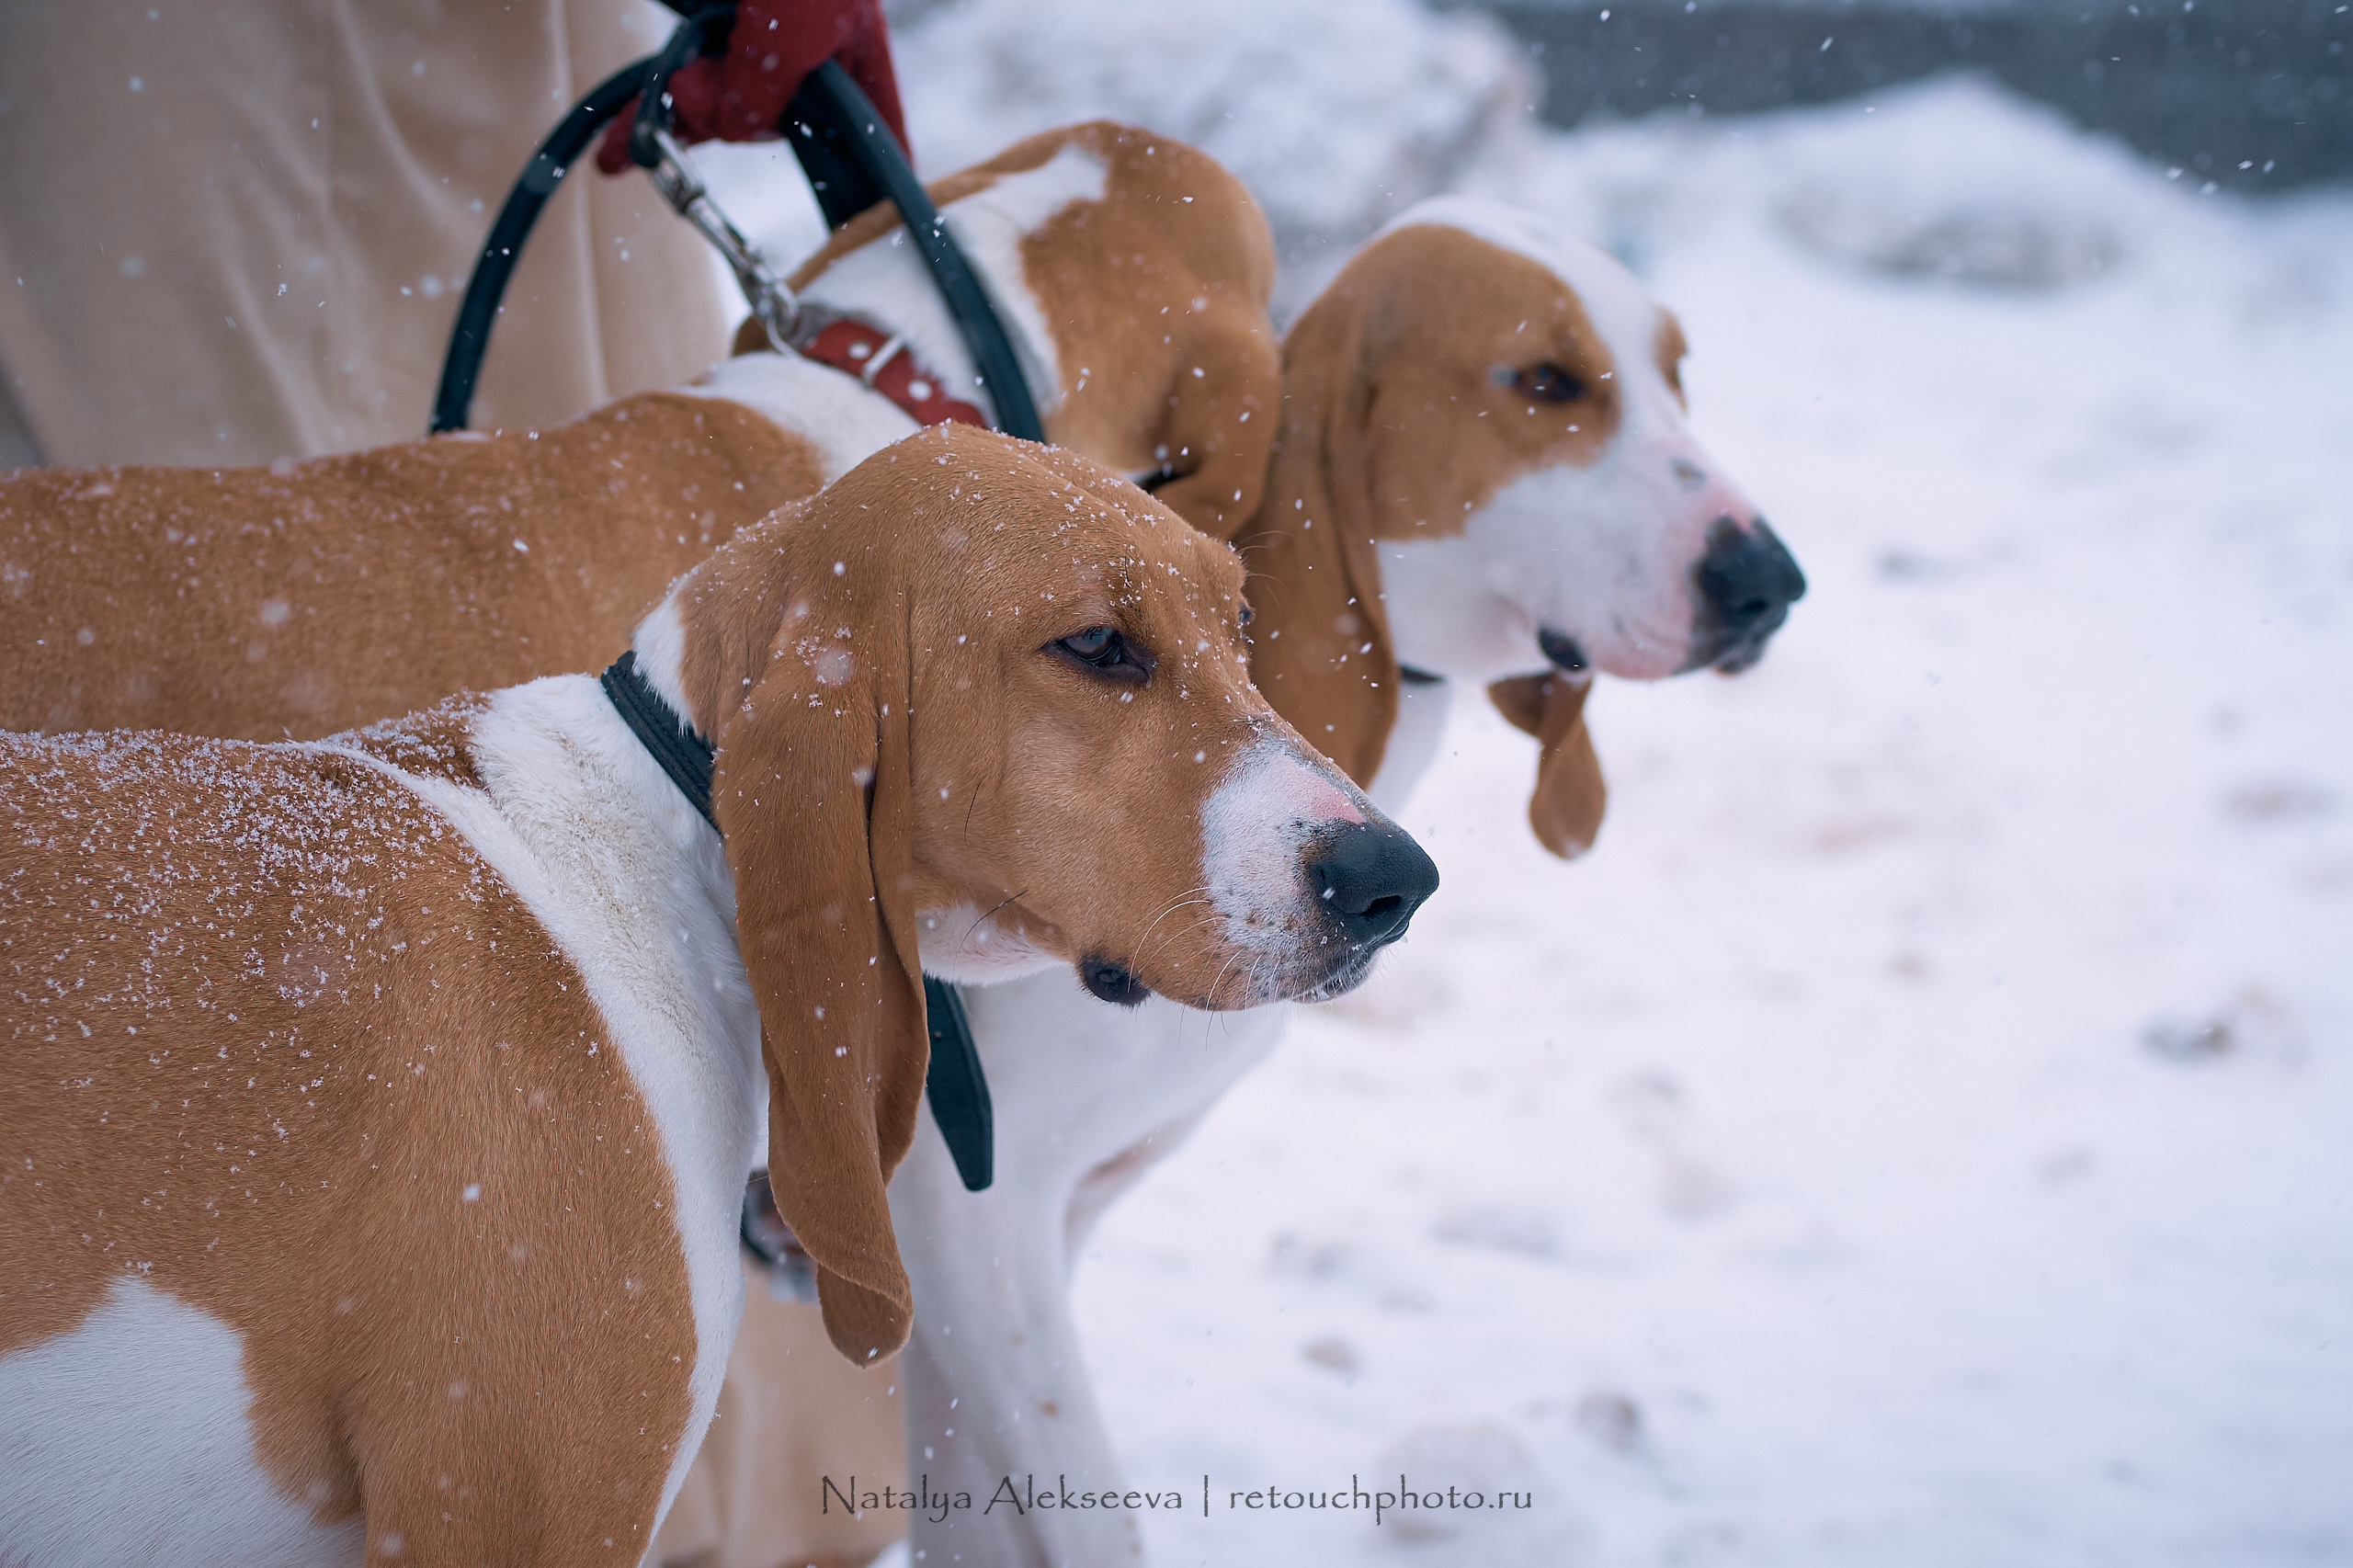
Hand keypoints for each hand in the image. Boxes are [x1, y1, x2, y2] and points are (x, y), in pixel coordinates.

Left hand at [596, 0, 905, 174]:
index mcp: (852, 54)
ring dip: (670, 122)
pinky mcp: (700, 23)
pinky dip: (641, 111)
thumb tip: (725, 130)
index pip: (873, 138)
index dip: (868, 186)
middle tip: (682, 124)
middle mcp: (803, 53)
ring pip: (713, 105)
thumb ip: (765, 91)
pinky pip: (674, 79)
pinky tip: (615, 148)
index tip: (862, 232)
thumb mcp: (789, 30)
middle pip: (769, 123)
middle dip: (718, 129)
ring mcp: (748, 38)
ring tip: (624, 143)